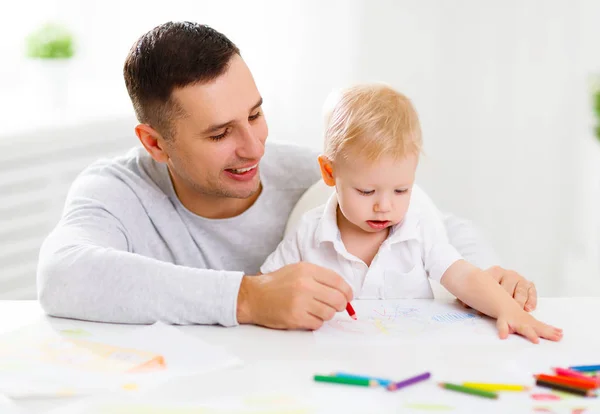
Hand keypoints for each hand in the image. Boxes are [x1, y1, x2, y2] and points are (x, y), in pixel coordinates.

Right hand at [236, 262, 352, 329]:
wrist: (254, 297)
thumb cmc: (276, 284)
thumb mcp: (297, 270)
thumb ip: (319, 277)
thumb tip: (342, 290)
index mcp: (307, 270)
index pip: (338, 281)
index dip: (347, 291)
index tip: (348, 297)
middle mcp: (305, 284)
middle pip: (338, 299)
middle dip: (341, 305)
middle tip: (336, 306)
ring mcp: (300, 302)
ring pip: (329, 313)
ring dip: (326, 314)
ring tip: (315, 310)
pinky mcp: (295, 317)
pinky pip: (318, 323)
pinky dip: (315, 322)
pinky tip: (306, 317)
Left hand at [458, 266, 536, 310]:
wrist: (499, 277)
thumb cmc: (486, 287)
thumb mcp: (478, 289)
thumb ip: (470, 295)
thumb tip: (464, 304)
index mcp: (495, 271)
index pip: (492, 283)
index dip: (487, 299)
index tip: (482, 311)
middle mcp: (509, 273)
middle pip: (507, 289)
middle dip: (504, 303)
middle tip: (502, 313)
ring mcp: (520, 278)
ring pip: (520, 291)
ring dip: (519, 303)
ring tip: (517, 312)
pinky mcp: (529, 284)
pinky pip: (532, 292)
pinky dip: (531, 301)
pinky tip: (528, 309)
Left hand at [496, 308, 562, 343]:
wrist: (508, 308)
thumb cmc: (505, 318)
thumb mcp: (501, 323)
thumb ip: (502, 329)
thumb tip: (502, 336)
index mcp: (520, 324)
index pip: (527, 330)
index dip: (531, 335)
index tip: (537, 341)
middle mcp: (528, 323)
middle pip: (539, 329)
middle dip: (548, 333)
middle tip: (557, 338)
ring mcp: (533, 322)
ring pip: (544, 327)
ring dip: (553, 331)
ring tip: (561, 336)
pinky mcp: (536, 322)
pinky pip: (545, 326)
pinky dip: (553, 329)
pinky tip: (560, 332)